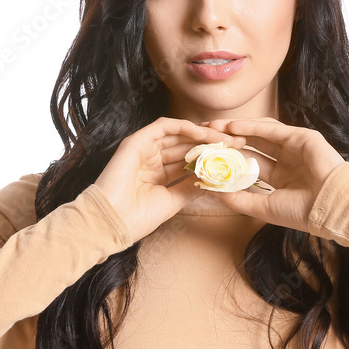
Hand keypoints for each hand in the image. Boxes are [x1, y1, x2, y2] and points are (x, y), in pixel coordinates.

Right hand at [94, 117, 246, 243]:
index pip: (189, 160)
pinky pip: (164, 126)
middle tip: (237, 143)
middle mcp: (152, 159)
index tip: (233, 158)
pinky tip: (202, 132)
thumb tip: (213, 180)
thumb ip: (191, 187)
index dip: (211, 158)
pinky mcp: (137, 140)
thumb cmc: (137, 218)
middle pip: (187, 145)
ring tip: (224, 138)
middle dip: (212, 144)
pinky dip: (184, 127)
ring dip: (202, 134)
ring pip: (178, 134)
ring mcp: (144, 148)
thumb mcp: (173, 201)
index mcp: (158, 174)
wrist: (112, 222)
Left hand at [199, 117, 345, 232]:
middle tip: (202, 136)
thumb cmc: (301, 212)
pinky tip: (232, 126)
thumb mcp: (263, 207)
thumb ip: (239, 199)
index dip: (227, 159)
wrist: (330, 207)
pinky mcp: (301, 137)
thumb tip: (212, 193)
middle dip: (226, 140)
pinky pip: (271, 129)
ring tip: (213, 128)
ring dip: (235, 129)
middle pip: (250, 145)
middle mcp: (285, 160)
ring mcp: (293, 147)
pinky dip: (251, 126)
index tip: (205, 156)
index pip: (248, 164)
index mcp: (279, 177)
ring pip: (258, 134)